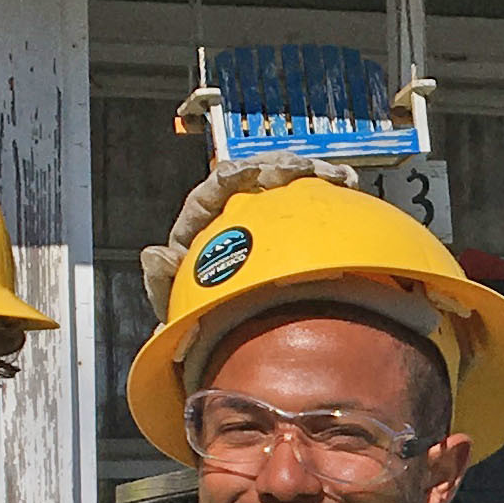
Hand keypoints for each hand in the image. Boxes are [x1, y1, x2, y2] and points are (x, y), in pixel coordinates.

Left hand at [132, 152, 363, 315]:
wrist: (240, 336)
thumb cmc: (204, 318)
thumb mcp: (181, 305)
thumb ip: (164, 283)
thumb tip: (155, 254)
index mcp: (200, 228)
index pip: (209, 194)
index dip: (225, 179)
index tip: (241, 173)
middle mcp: (233, 214)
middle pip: (253, 177)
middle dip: (278, 166)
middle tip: (303, 168)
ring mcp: (266, 218)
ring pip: (285, 182)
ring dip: (310, 172)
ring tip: (336, 175)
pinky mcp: (295, 226)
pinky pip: (312, 199)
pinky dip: (330, 188)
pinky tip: (348, 184)